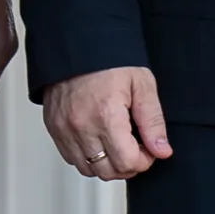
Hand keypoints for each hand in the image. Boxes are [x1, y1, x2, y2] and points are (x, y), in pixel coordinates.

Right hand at [43, 65, 170, 180]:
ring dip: (105, 163)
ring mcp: (63, 127)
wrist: (77, 42)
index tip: (147, 148)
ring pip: (88, 169)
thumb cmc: (108, 58)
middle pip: (107, 172)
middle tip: (133, 146)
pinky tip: (96, 139)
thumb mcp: (141, 84)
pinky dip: (85, 156)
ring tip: (114, 143)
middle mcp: (81, 125)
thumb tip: (161, 150)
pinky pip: (70, 157)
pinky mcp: (53, 126)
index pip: (127, 163)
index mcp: (106, 115)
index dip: (144, 160)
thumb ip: (153, 122)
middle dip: (126, 165)